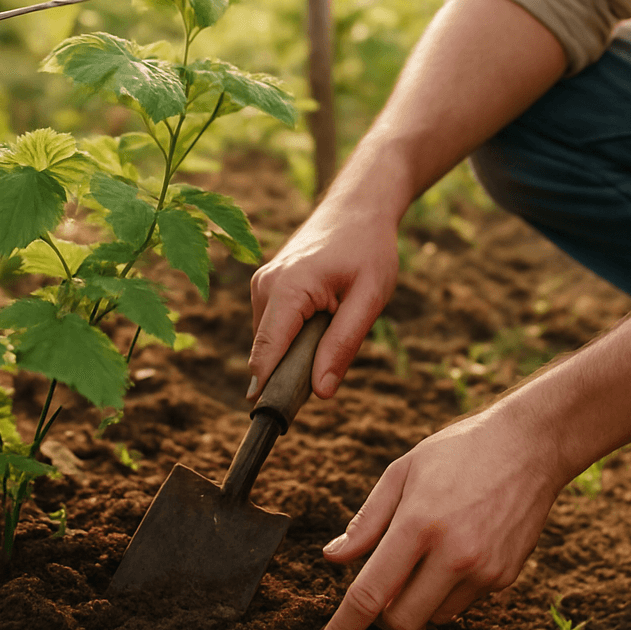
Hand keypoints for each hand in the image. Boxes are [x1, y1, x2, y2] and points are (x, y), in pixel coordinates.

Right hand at [248, 196, 399, 400]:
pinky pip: (273, 329)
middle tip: (332, 365)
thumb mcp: (369, 299)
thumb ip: (343, 345)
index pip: (266, 353)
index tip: (275, 421)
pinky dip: (294, 336)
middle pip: (266, 353)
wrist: (357, 207)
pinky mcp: (265, 287)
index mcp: (287, 288)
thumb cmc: (368, 248)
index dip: (268, 390)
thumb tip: (320, 392)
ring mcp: (261, 285)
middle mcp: (264, 286)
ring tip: (334, 323)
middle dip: (292, 370)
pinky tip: (323, 316)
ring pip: (270, 343)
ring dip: (296, 350)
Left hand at [314, 404, 562, 629]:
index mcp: (418, 525)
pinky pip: (462, 605)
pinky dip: (446, 591)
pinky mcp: (505, 578)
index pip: (371, 594)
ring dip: (417, 601)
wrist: (529, 447)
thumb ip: (366, 522)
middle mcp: (453, 555)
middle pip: (401, 622)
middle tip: (383, 581)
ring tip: (425, 552)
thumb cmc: (456, 452)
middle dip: (383, 614)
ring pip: (432, 618)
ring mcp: (483, 571)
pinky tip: (455, 550)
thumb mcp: (402, 472)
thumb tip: (333, 559)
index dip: (343, 629)